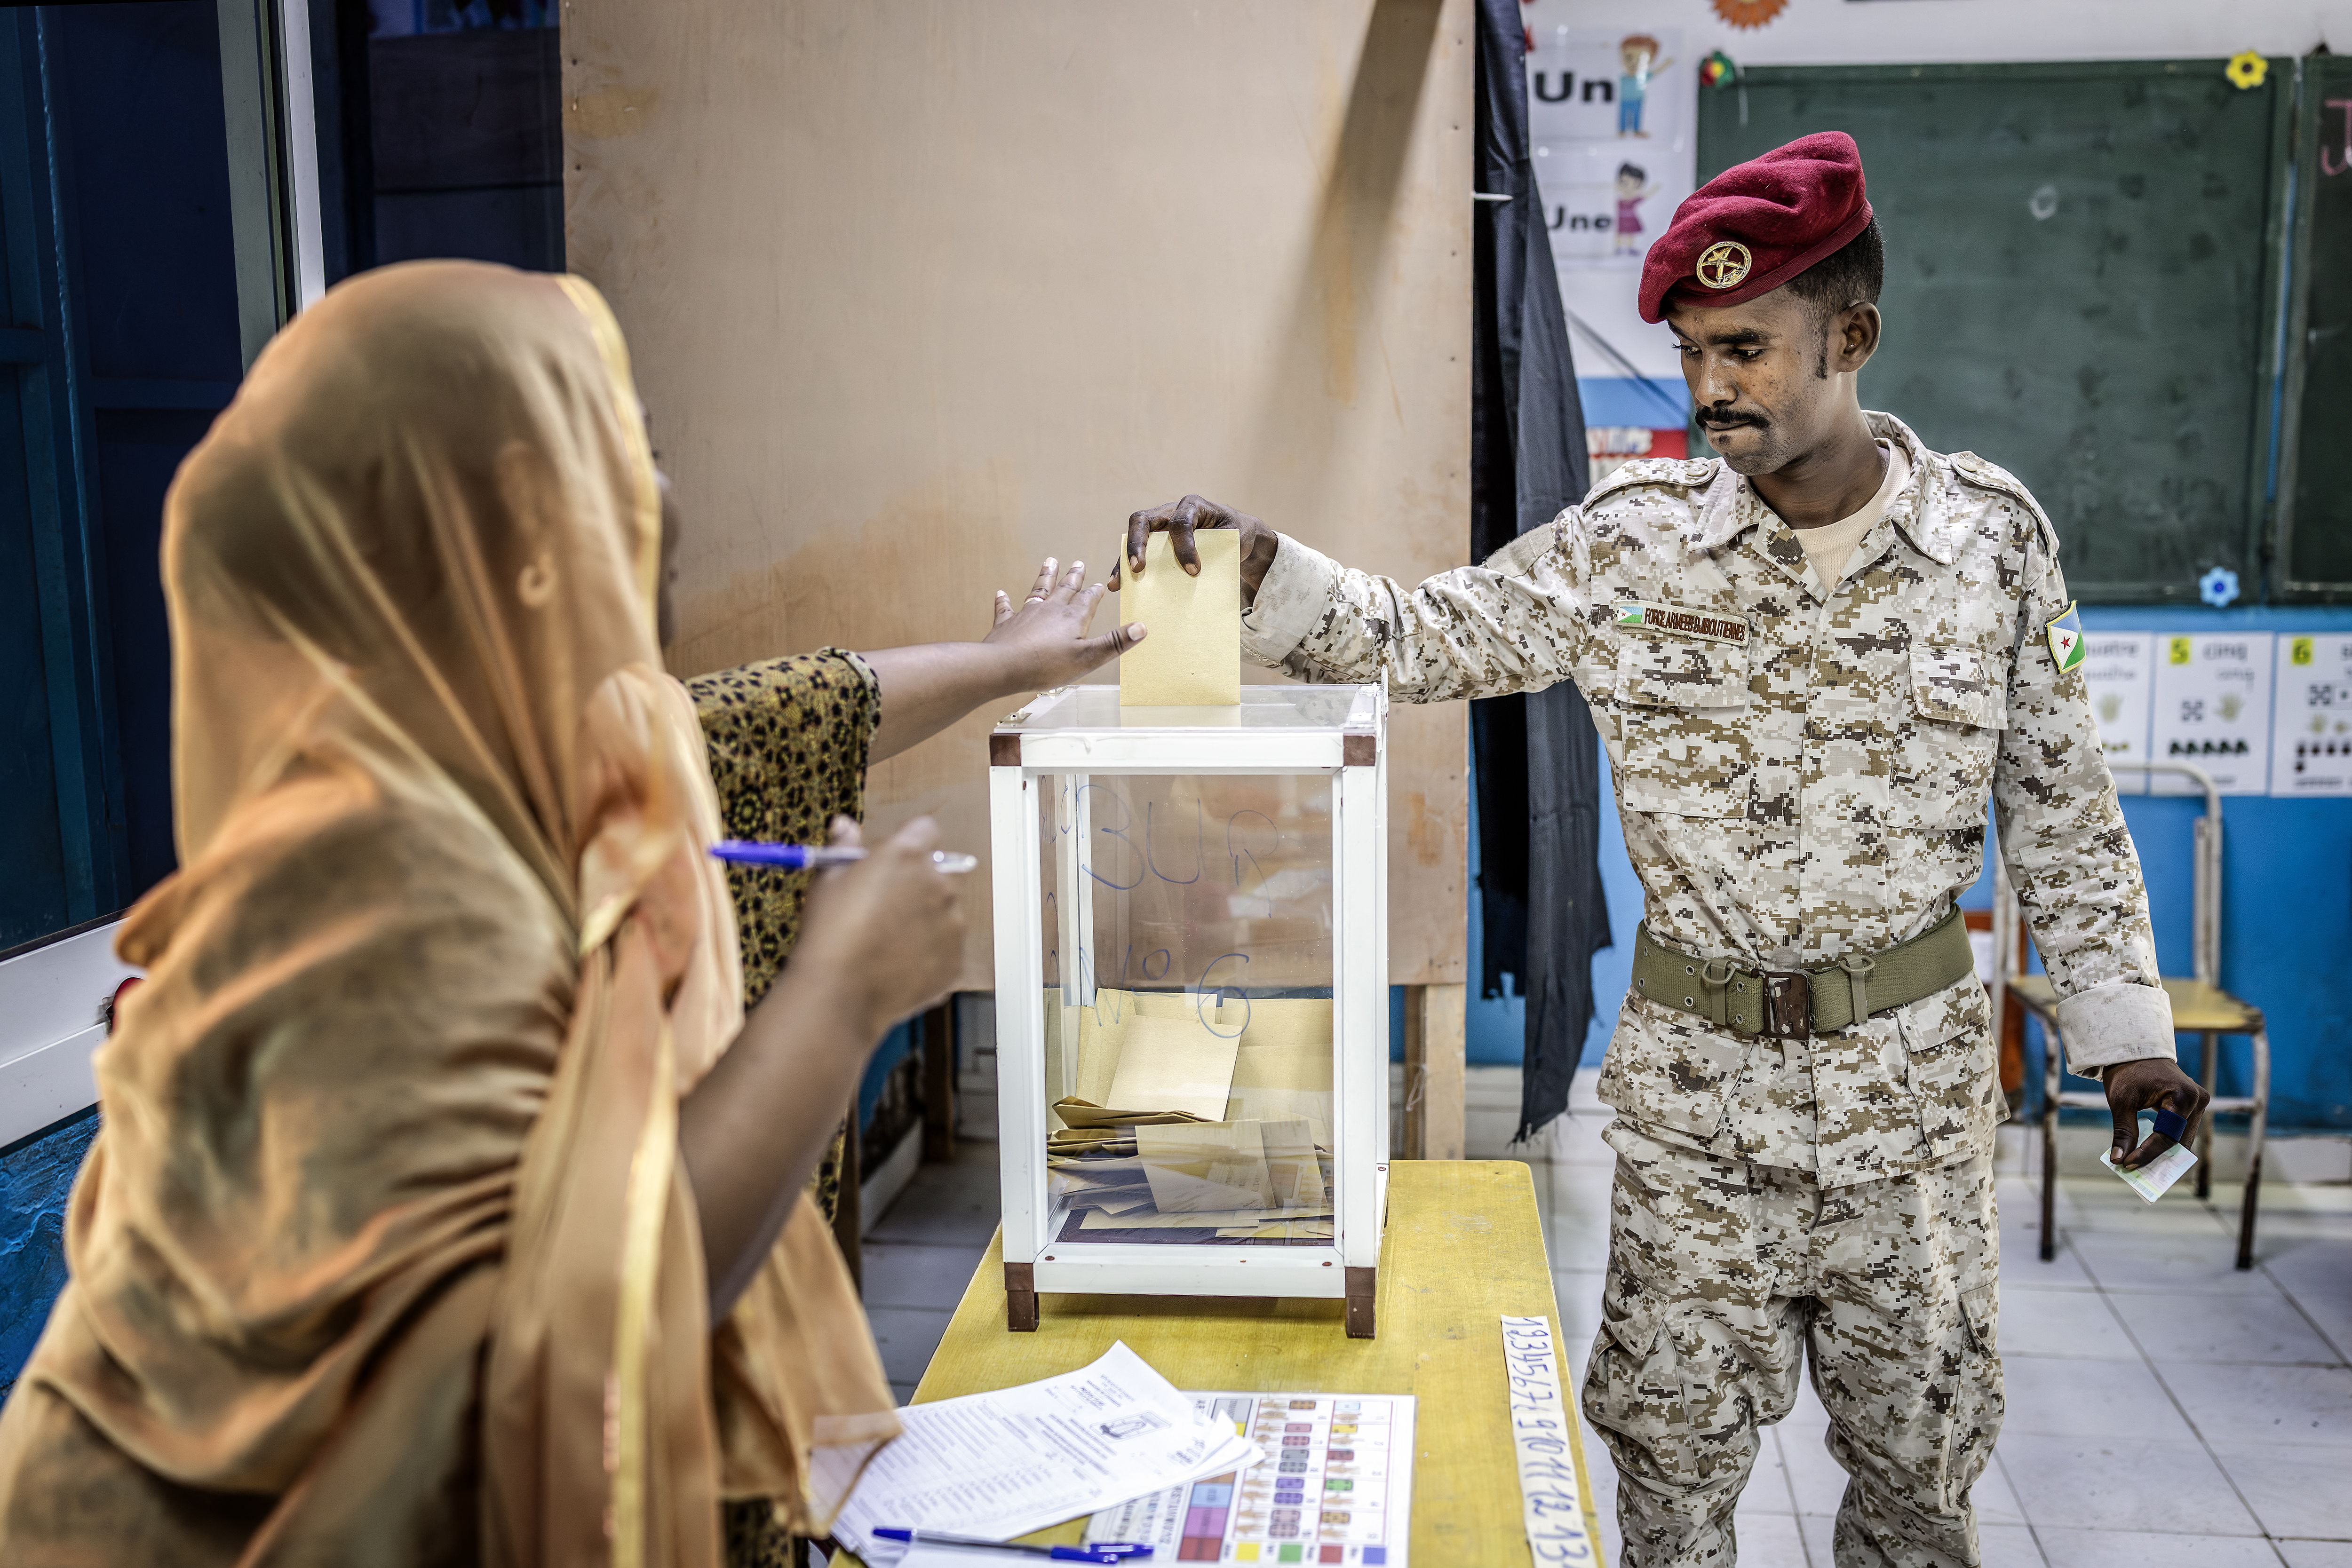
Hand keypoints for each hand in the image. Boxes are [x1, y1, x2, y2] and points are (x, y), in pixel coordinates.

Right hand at [792, 816, 964, 1034]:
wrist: (839, 993)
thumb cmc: (829, 934)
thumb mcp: (827, 881)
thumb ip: (843, 848)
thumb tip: (844, 824)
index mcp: (907, 856)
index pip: (925, 830)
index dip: (908, 844)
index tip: (893, 861)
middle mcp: (938, 884)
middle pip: (936, 873)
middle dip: (915, 885)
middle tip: (883, 909)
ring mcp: (952, 924)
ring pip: (945, 912)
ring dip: (925, 920)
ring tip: (887, 942)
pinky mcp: (956, 959)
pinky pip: (947, 948)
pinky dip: (929, 954)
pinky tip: (897, 964)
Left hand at [982, 557, 1143, 689]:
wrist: (1003, 666)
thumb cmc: (1047, 665)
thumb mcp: (1088, 657)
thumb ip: (1114, 642)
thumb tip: (1141, 627)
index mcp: (1072, 618)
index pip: (1088, 600)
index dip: (1095, 593)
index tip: (1100, 585)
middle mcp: (1050, 610)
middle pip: (1065, 589)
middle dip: (1073, 577)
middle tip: (1079, 563)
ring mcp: (1027, 615)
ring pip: (1039, 590)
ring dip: (1045, 576)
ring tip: (1050, 561)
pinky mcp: (1006, 624)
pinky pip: (1006, 609)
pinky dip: (1004, 601)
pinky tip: (1001, 593)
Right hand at [1114, 494, 1280, 605]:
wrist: (1237, 535)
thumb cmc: (1235, 533)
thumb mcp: (1235, 537)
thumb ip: (1219, 548)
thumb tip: (1197, 573)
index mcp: (1193, 505)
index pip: (1181, 523)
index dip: (1185, 546)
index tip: (1194, 570)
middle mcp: (1170, 511)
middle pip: (1143, 520)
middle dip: (1137, 544)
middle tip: (1137, 568)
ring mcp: (1159, 525)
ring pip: (1134, 536)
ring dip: (1124, 559)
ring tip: (1117, 582)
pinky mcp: (1155, 541)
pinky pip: (1137, 551)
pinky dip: (1126, 566)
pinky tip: (1119, 584)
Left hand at [2104, 1056, 2211, 1169]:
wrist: (2134, 1050)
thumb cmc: (2127, 1072)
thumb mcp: (2121, 1101)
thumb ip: (2124, 1132)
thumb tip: (2119, 1160)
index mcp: (2182, 1095)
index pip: (2167, 1136)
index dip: (2148, 1153)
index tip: (2128, 1165)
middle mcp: (2197, 1099)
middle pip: (2179, 1140)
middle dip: (2157, 1157)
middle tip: (2135, 1170)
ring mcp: (2199, 1102)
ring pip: (2182, 1138)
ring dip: (2163, 1153)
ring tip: (2140, 1165)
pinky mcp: (2194, 1105)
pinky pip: (2182, 1130)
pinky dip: (2167, 1142)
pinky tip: (2149, 1153)